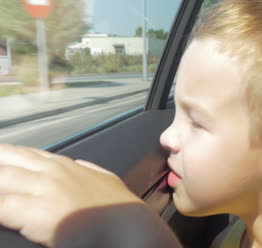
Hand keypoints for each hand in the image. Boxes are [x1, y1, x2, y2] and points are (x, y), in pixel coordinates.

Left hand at [0, 144, 143, 246]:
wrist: (130, 226)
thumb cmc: (119, 208)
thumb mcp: (106, 179)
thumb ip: (89, 170)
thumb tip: (80, 164)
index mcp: (64, 165)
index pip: (23, 154)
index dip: (3, 156)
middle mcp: (51, 173)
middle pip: (5, 162)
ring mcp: (44, 190)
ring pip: (0, 180)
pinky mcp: (38, 212)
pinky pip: (2, 207)